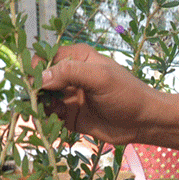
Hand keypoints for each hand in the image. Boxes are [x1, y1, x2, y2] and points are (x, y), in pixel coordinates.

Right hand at [39, 44, 154, 144]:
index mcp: (78, 58)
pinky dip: (48, 119)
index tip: (35, 83)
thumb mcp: (100, 77)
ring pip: (42, 99)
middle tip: (38, 101)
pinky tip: (58, 121)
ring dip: (40, 106)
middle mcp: (70, 75)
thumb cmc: (126, 94)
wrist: (143, 122)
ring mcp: (69, 96)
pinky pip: (49, 117)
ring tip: (53, 111)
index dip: (37, 69)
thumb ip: (70, 73)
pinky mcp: (70, 116)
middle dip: (35, 90)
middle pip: (40, 79)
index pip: (46, 57)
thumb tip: (40, 77)